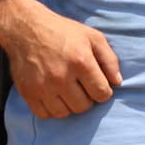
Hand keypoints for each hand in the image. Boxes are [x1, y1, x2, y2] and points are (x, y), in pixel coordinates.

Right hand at [0, 3, 121, 119]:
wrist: (27, 29)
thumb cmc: (64, 32)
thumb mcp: (93, 37)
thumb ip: (110, 60)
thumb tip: (118, 83)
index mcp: (81, 61)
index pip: (101, 93)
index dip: (104, 91)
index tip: (99, 85)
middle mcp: (61, 76)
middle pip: (83, 106)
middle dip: (87, 99)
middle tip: (83, 87)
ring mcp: (42, 86)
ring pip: (64, 113)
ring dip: (70, 105)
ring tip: (69, 91)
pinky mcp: (28, 93)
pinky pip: (45, 114)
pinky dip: (52, 109)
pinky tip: (54, 96)